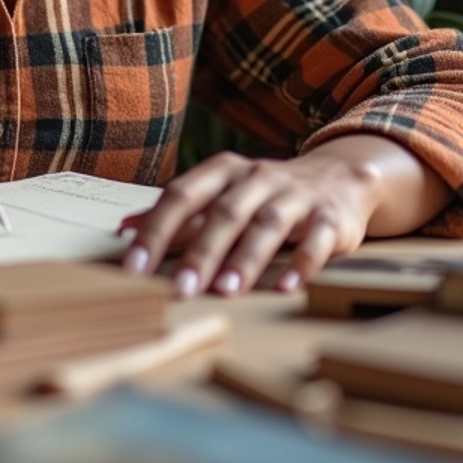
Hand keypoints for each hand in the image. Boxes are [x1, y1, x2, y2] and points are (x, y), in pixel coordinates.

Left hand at [119, 148, 381, 296]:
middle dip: (201, 252)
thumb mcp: (221, 193)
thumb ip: (179, 213)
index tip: (134, 266)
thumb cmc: (264, 194)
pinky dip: (302, 264)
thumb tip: (125, 227)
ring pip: (267, 225)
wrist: (338, 177)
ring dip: (245, 259)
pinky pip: (316, 241)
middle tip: (180, 289)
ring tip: (226, 291)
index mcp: (223, 172)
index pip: (182, 196)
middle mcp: (257, 178)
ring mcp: (295, 196)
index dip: (157, 230)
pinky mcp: (329, 219)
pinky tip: (286, 287)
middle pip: (224, 213)